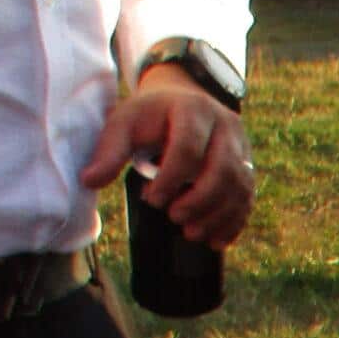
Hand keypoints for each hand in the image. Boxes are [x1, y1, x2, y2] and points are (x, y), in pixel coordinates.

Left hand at [79, 71, 255, 246]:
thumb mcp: (125, 123)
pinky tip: (216, 240)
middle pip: (222, 170)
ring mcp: (242, 146)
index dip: (172, 179)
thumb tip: (89, 181)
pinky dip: (234, 222)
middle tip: (175, 219)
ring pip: (240, 187)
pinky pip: (248, 197)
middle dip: (199, 201)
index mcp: (192, 109)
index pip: (189, 148)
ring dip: (217, 216)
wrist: (182, 97)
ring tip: (192, 234)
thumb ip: (109, 151)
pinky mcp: (249, 165)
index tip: (152, 200)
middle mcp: (224, 125)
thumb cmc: (149, 115)